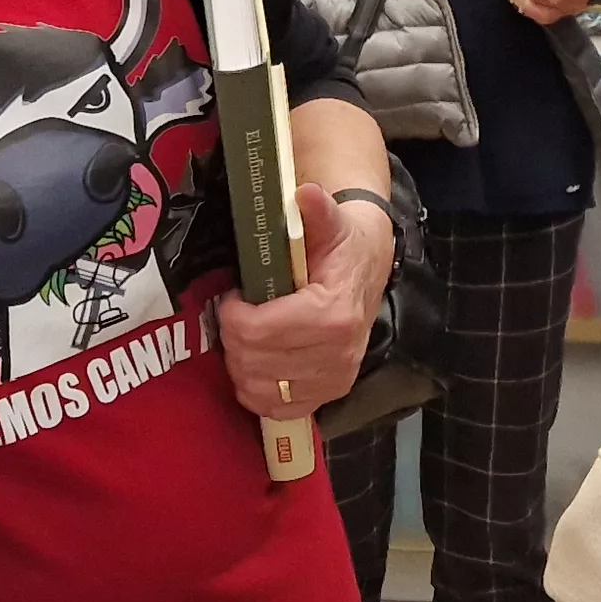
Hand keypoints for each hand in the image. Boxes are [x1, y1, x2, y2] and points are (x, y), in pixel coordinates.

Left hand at [220, 183, 395, 418]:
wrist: (367, 271)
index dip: (233, 315)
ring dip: (241, 363)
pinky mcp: (326, 397)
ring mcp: (332, 382)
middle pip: (253, 361)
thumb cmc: (342, 247)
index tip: (233, 296)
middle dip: (233, 336)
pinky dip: (255, 388)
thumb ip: (317, 210)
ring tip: (246, 335)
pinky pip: (273, 408)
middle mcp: (337, 356)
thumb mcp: (331, 222)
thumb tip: (305, 193)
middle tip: (236, 314)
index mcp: (334, 316)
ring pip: (257, 388)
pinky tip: (258, 362)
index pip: (259, 332)